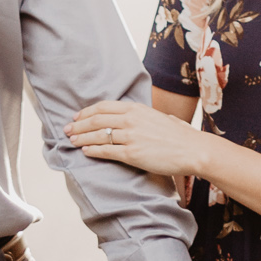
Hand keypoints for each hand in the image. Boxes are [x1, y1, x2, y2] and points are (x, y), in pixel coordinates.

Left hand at [67, 98, 204, 178]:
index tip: (77, 117)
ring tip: (72, 141)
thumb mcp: (159, 117)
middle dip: (78, 124)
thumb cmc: (179, 136)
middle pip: (96, 120)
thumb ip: (144, 116)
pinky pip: (106, 151)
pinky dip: (93, 150)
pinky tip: (85, 151)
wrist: (192, 150)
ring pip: (98, 135)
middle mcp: (131, 120)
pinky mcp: (132, 154)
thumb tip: (137, 117)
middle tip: (67, 129)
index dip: (86, 112)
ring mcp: (131, 137)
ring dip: (82, 138)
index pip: (103, 107)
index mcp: (136, 108)